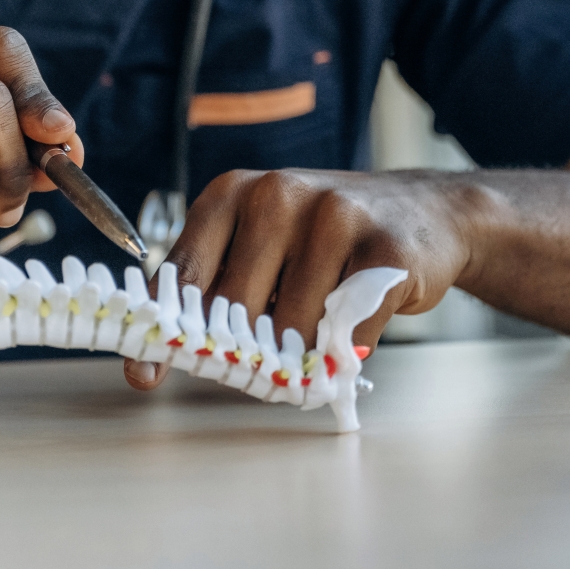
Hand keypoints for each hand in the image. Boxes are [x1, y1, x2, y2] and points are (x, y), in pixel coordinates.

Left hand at [123, 168, 476, 389]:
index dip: (166, 329)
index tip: (146, 375)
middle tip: (264, 361)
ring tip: (314, 337)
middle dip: (245, 347)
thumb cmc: (322, 239)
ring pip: (292, 325)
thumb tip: (146, 364)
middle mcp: (277, 195)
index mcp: (231, 194)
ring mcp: (333, 216)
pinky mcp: (384, 250)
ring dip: (300, 351)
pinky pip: (346, 330)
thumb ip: (208, 292)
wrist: (423, 214)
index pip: (184, 272)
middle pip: (235, 307)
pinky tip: (350, 332)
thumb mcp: (257, 246)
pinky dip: (344, 348)